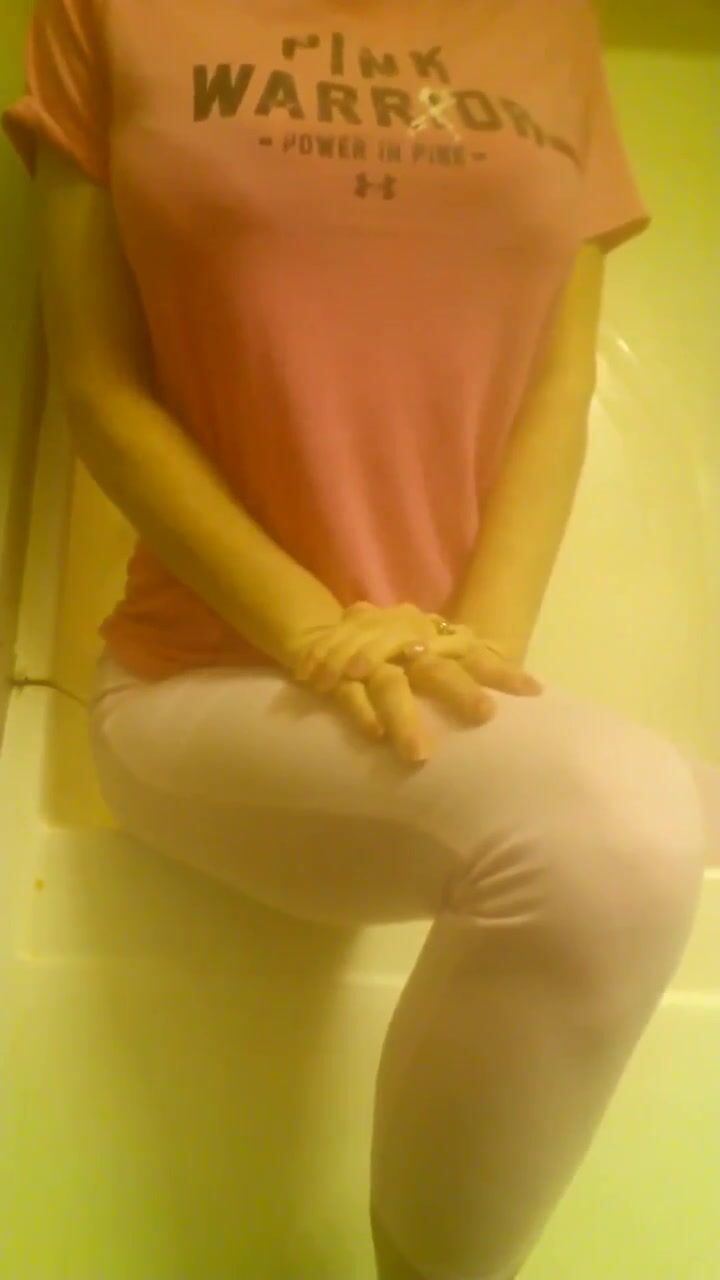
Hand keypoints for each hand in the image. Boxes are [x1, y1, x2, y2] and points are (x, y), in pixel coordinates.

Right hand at [308, 627, 542, 765]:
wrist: (315, 635)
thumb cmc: (387, 652)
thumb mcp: (425, 651)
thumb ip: (462, 668)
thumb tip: (520, 696)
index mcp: (431, 638)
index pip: (473, 653)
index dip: (501, 671)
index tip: (533, 693)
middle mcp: (404, 644)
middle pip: (436, 667)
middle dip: (459, 691)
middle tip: (485, 715)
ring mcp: (369, 660)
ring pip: (391, 684)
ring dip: (406, 717)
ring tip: (420, 755)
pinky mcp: (335, 676)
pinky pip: (349, 694)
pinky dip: (361, 712)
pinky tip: (375, 735)